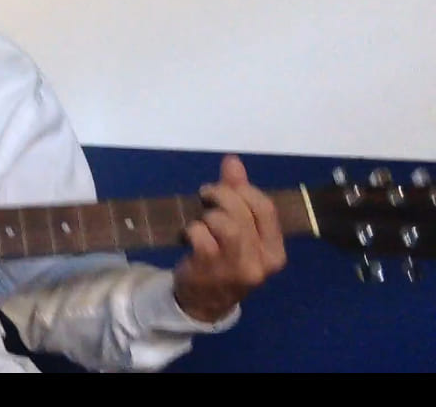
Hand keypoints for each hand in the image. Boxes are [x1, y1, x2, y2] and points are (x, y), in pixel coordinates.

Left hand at [173, 155, 286, 322]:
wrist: (205, 303)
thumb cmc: (225, 261)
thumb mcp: (240, 232)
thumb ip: (239, 195)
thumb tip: (232, 161)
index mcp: (275, 252)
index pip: (266, 209)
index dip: (244, 190)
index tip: (225, 187)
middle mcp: (261, 262)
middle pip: (243, 212)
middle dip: (221, 196)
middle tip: (206, 195)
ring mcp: (236, 268)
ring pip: (225, 224)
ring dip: (208, 214)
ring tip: (200, 217)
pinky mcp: (210, 270)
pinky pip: (201, 236)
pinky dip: (192, 229)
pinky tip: (189, 235)